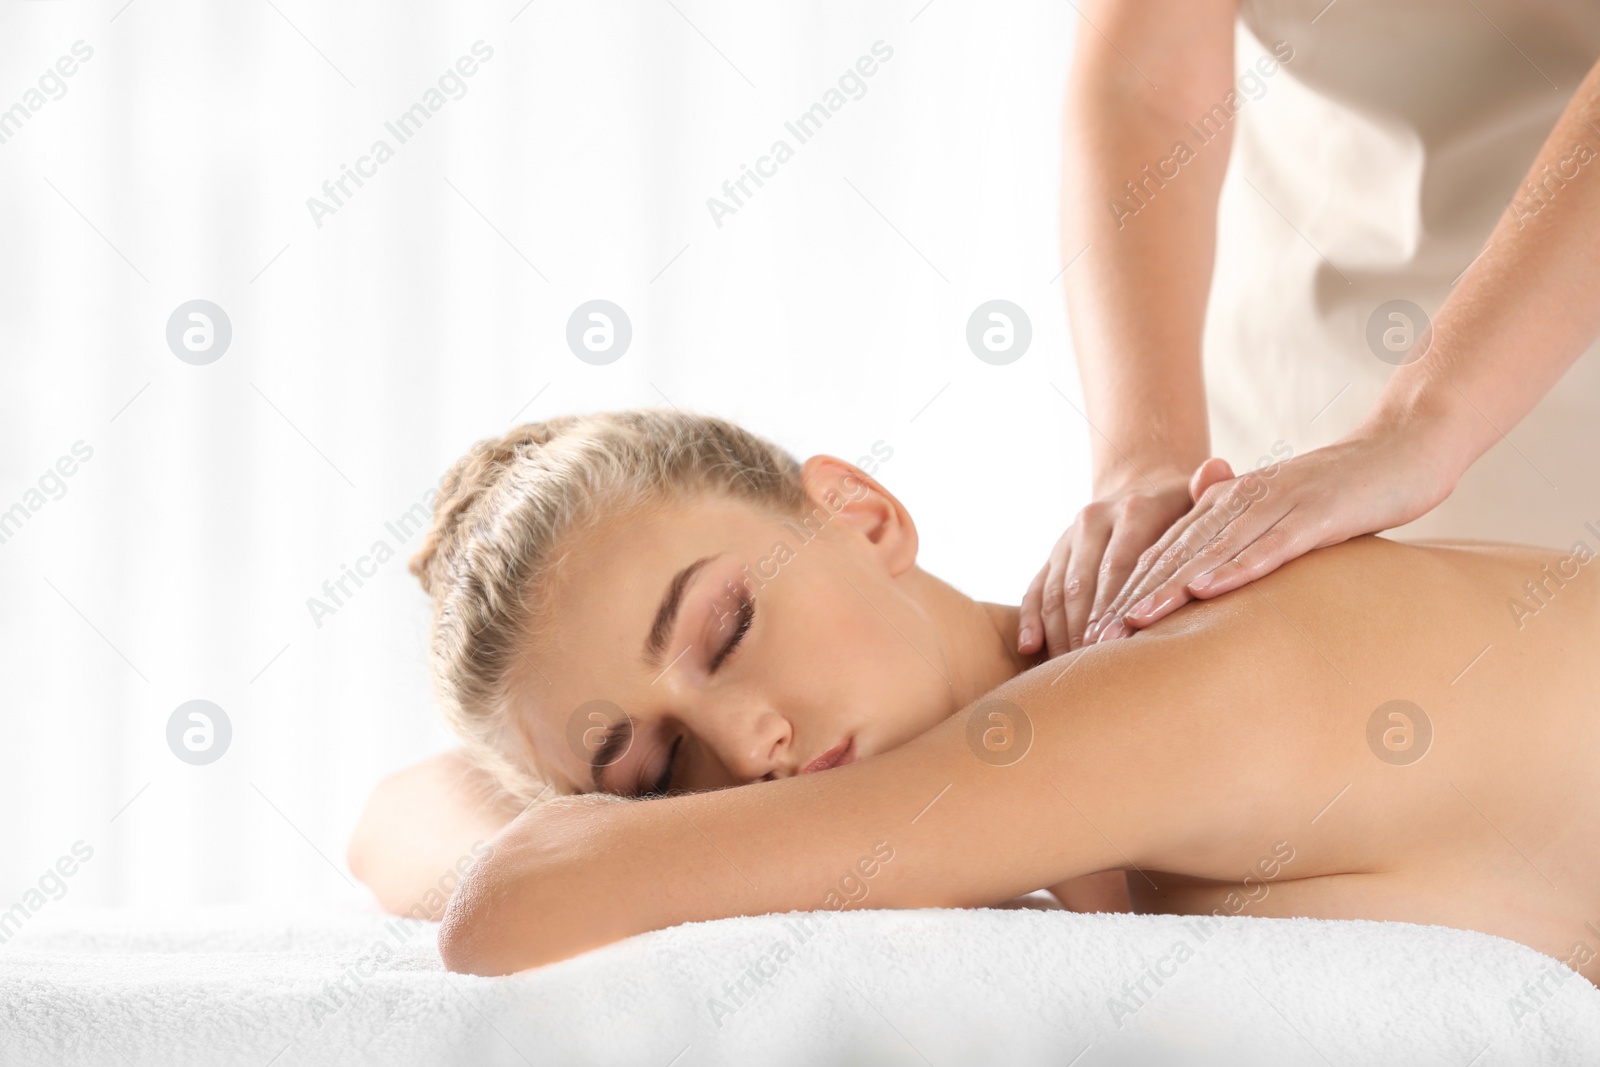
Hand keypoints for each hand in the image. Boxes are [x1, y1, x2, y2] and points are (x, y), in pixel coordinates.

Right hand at [1018, 468, 1194, 657]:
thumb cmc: (1183, 506)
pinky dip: (1030, 618)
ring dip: (1060, 630)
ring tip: (1068, 667)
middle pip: (1085, 582)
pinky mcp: (1055, 553)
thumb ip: (1209, 488)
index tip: (1115, 644)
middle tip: (1091, 666)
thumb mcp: (1200, 495)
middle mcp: (1094, 520)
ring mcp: (1070, 538)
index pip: (1123, 565)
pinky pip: (1037, 587)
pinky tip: (1028, 647)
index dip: (1117, 607)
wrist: (1141, 484)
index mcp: (1133, 510)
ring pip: (1058, 589)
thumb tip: (1215, 469)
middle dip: (1086, 627)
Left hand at [1085, 428, 1458, 642]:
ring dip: (1170, 588)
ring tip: (1131, 623)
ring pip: (1211, 550)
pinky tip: (1207, 590)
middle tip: (1095, 640)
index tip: (1095, 632)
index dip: (1128, 591)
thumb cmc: (1345, 493)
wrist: (1407, 447)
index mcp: (1228, 505)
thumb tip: (1208, 592)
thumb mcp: (1283, 520)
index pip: (1165, 552)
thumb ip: (1244, 546)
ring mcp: (1279, 504)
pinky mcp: (1319, 512)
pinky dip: (1236, 567)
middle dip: (1133, 597)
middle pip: (1175, 554)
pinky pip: (1271, 543)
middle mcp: (1242, 501)